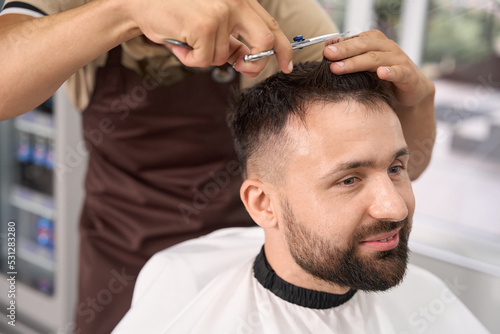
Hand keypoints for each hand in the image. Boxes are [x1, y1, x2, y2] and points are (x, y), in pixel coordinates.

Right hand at [127, 0, 292, 75]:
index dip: (283, 49)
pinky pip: (204, 61)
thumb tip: (244, 59)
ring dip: (203, 57)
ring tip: (187, 40)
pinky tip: (179, 42)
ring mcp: (221, 12)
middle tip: (242, 70)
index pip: (272, 25)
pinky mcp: (205, 26)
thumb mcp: (211, 22)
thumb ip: (232, 38)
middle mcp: (235, 1)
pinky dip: (189, 59)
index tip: (287, 64)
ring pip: (224, 57)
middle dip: (255, 64)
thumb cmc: (176, 13)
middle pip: (264, 42)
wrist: (141, 2)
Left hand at [323, 30, 434, 107]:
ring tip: (339, 68)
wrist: (411, 90)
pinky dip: (390, 72)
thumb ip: (349, 57)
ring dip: (356, 63)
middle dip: (344, 50)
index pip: (356, 39)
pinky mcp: (408, 75)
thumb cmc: (384, 78)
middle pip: (363, 46)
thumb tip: (327, 47)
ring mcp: (398, 60)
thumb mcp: (365, 66)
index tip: (324, 50)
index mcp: (376, 42)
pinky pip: (398, 72)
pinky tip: (381, 73)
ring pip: (375, 59)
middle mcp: (387, 48)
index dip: (340, 44)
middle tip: (328, 55)